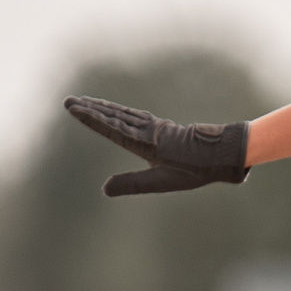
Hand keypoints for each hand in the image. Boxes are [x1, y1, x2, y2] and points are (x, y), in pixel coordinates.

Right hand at [63, 97, 251, 196]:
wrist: (222, 154)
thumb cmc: (194, 171)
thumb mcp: (161, 182)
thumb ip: (132, 184)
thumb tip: (104, 189)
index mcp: (144, 143)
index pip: (111, 128)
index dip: (91, 119)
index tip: (74, 108)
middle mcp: (147, 132)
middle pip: (114, 117)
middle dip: (90, 109)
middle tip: (68, 101)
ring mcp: (154, 128)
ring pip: (123, 114)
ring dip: (102, 107)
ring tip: (84, 101)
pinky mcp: (162, 128)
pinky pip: (135, 117)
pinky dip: (120, 112)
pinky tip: (115, 110)